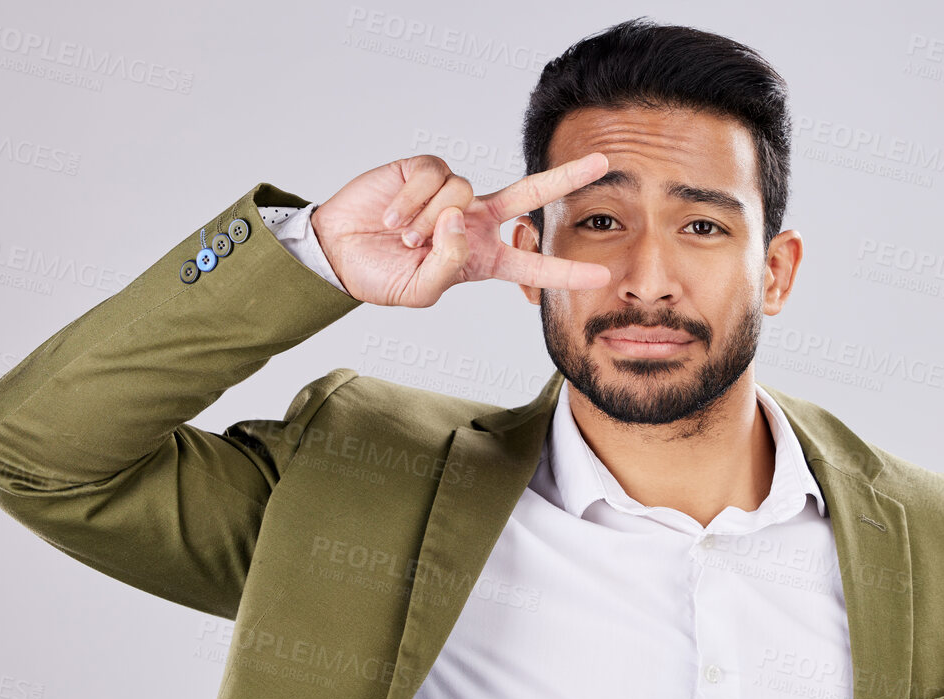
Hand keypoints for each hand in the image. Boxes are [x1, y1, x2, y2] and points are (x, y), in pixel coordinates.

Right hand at [309, 152, 612, 306]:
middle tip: (604, 163)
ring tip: (404, 236)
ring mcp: (454, 194)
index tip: (603, 277)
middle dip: (567, 177)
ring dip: (430, 218)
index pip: (533, 264)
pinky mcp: (425, 171)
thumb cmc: (382, 276)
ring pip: (463, 192)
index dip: (566, 271)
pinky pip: (435, 178)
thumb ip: (449, 264)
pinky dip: (412, 199)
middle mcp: (477, 220)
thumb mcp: (421, 289)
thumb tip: (460, 219)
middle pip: (531, 194)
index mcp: (484, 256)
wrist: (338, 251)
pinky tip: (392, 216)